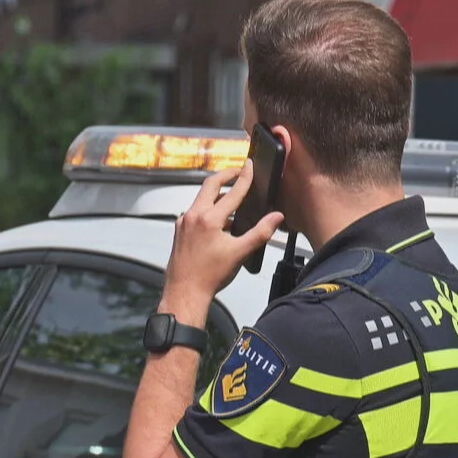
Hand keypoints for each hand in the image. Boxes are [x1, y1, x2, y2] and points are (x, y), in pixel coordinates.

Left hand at [162, 162, 283, 311]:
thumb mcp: (240, 253)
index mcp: (209, 219)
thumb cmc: (210, 276)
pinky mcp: (180, 230)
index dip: (244, 177)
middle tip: (238, 172)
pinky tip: (220, 221)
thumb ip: (261, 232)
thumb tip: (277, 217)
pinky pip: (196, 212)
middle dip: (226, 176)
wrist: (184, 293)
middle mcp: (193, 215)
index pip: (232, 191)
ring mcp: (183, 222)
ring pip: (202, 199)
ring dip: (217, 195)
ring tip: (234, 198)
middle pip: (210, 185)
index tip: (249, 165)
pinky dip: (209, 209)